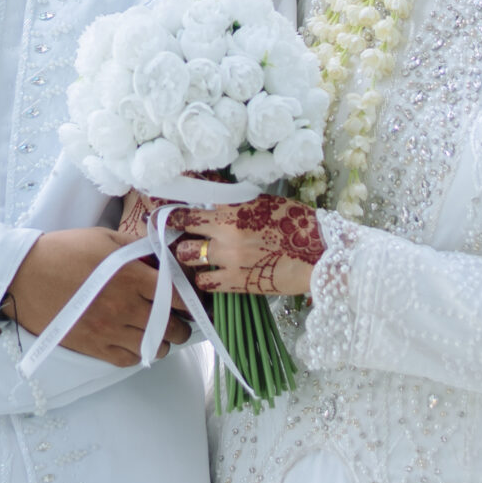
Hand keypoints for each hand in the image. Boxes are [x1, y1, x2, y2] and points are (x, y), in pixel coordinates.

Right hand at [6, 228, 186, 368]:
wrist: (24, 276)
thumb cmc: (64, 251)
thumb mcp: (105, 238)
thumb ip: (139, 248)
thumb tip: (166, 254)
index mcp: (132, 276)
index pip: (180, 296)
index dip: (194, 301)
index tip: (195, 300)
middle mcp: (126, 307)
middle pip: (173, 327)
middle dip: (181, 323)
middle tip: (176, 316)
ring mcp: (110, 330)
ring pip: (155, 347)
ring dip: (162, 339)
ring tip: (155, 329)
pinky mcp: (94, 347)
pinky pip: (129, 360)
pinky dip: (139, 353)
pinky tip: (135, 341)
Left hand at [174, 195, 324, 298]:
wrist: (319, 256)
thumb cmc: (298, 225)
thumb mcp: (266, 204)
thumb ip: (237, 204)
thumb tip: (214, 199)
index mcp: (234, 210)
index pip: (192, 204)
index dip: (173, 207)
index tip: (162, 209)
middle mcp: (226, 233)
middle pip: (182, 231)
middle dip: (178, 231)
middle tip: (178, 232)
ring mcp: (229, 260)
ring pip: (188, 257)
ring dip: (189, 255)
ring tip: (195, 254)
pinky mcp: (237, 283)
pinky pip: (205, 282)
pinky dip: (203, 277)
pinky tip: (209, 274)